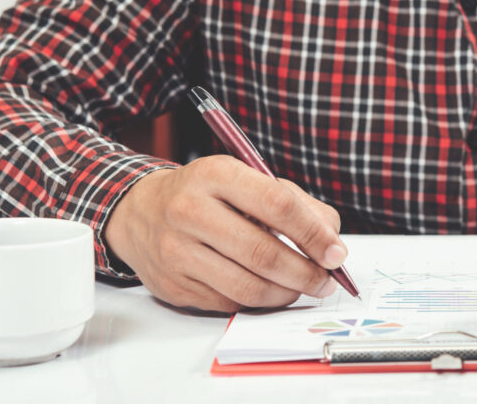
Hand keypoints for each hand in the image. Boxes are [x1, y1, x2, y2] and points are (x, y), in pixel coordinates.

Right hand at [105, 155, 346, 311]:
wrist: (140, 212)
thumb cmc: (206, 195)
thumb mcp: (246, 179)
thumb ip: (295, 203)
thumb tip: (332, 239)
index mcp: (215, 174)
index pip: (277, 204)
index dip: (313, 233)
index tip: (336, 253)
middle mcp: (190, 210)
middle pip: (263, 253)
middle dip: (306, 272)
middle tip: (326, 280)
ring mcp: (176, 250)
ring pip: (247, 286)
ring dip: (286, 293)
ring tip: (302, 288)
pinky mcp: (172, 285)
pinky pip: (228, 302)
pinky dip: (258, 301)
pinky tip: (269, 291)